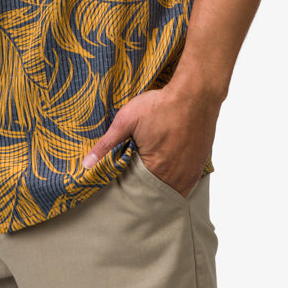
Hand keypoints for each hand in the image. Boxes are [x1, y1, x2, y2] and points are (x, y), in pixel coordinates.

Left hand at [81, 85, 221, 196]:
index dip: (129, 186)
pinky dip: (177, 180)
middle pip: (157, 193)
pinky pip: (188, 183)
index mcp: (156, 171)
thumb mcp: (126, 120)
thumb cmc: (160, 105)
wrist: (195, 93)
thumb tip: (86, 164)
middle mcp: (177, 177)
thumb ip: (106, 144)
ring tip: (152, 173)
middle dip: (145, 188)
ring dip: (163, 186)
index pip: (138, 192)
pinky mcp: (201, 163)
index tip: (124, 179)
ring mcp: (192, 172)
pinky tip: (169, 168)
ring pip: (174, 190)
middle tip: (137, 176)